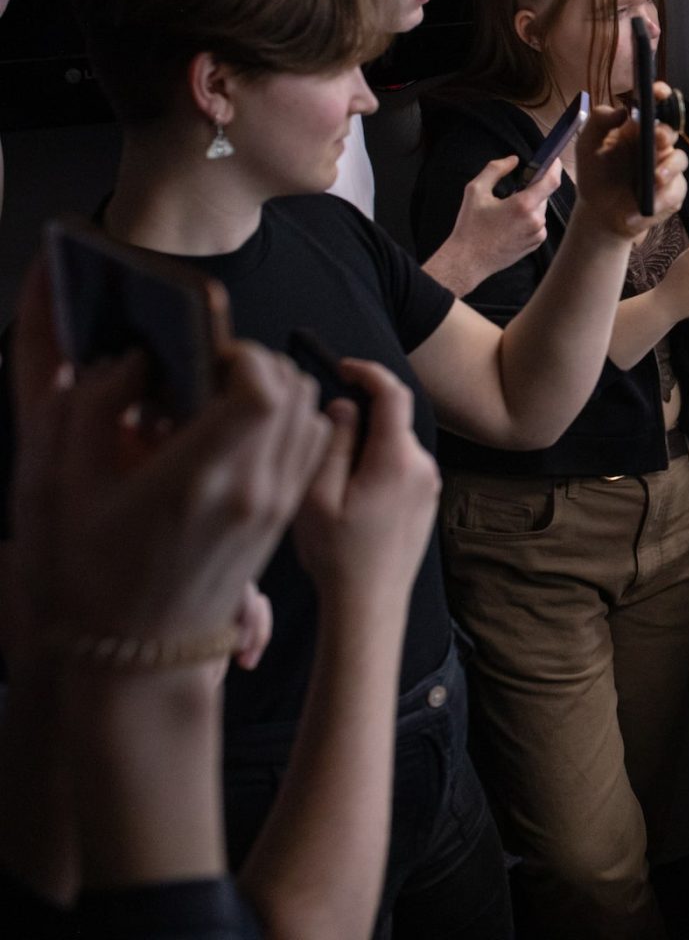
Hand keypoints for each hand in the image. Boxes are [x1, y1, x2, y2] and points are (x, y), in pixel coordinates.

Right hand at [7, 261, 330, 655]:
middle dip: (257, 365)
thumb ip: (90, 409)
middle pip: (296, 392)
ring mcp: (278, 504)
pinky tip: (241, 432)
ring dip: (278, 391)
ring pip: (311, 416)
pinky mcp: (286, 515)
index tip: (203, 353)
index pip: (263, 388)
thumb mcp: (63, 484)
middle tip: (207, 370)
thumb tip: (130, 360)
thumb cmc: (92, 570)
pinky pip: (311, 447)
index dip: (241, 354)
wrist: (138, 649)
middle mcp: (254, 488)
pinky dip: (290, 422)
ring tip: (222, 399)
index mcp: (201, 476)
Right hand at [291, 359, 438, 612]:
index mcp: (395, 459)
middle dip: (358, 416)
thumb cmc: (337, 555)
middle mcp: (422, 466)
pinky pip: (400, 465)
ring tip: (329, 477)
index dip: (367, 372)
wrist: (369, 604)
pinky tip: (349, 495)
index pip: (392, 394)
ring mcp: (429, 484)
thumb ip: (331, 443)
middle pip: (391, 420)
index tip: (342, 367)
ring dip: (365, 444)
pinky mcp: (427, 499)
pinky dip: (375, 464)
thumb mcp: (317, 495)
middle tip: (319, 435)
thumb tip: (343, 406)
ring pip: (393, 444)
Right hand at [447, 153, 562, 271]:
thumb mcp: (476, 190)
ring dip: (529, 205)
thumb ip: (495, 169)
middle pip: (543, 195)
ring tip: (505, 213)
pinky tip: (509, 225)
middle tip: (514, 190)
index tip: (553, 158)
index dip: (555, 166)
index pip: (551, 181)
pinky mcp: (536, 244)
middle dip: (532, 189)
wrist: (469, 260)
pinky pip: (537, 224)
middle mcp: (536, 220)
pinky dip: (528, 219)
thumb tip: (513, 160)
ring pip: (540, 210)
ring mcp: (537, 234)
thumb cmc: (470, 226)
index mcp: (523, 205)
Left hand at [569, 88, 688, 241]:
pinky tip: (644, 207)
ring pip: (680, 160)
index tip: (659, 92)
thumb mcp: (587, 146)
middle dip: (667, 133)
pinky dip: (661, 199)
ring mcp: (667, 168)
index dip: (661, 95)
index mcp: (638, 129)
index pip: (655, 106)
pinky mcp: (672, 193)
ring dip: (669, 167)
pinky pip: (676, 190)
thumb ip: (598, 122)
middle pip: (673, 130)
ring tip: (655, 178)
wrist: (599, 213)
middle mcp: (656, 145)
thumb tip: (621, 110)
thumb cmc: (595, 175)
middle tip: (659, 138)